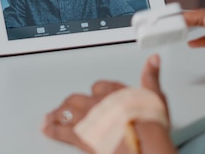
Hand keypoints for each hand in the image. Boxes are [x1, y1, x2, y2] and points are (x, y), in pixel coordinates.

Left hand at [42, 54, 170, 152]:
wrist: (143, 144)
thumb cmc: (150, 124)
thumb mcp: (156, 97)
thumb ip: (152, 77)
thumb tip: (153, 60)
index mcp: (114, 91)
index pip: (100, 86)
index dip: (97, 92)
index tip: (96, 95)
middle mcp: (98, 103)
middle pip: (78, 99)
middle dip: (71, 102)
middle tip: (66, 105)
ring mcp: (88, 120)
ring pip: (66, 113)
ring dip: (58, 114)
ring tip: (51, 116)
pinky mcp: (81, 137)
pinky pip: (61, 131)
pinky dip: (53, 129)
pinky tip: (48, 129)